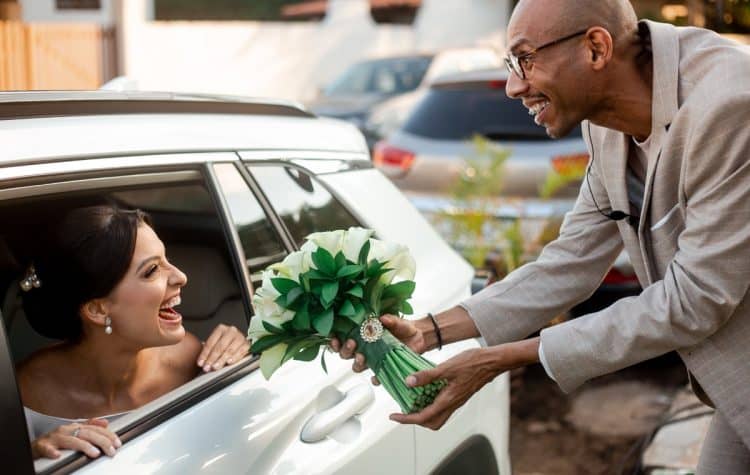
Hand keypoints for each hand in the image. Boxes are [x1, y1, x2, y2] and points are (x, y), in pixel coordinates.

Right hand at [31, 418, 120, 459]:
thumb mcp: (74, 432)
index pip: (95, 429)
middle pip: (87, 433)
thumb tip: (105, 423)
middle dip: (101, 441)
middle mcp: (66, 430)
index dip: (108, 435)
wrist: (34, 445)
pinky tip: (58, 455)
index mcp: (74, 427)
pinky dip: (53, 452)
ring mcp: (54, 438)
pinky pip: (47, 448)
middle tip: (111, 450)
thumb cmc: (56, 440)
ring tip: (94, 453)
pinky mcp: (42, 446)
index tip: (117, 443)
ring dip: (84, 446)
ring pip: (71, 440)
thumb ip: (89, 427)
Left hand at [197, 324, 249, 371]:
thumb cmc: (224, 343)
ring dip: (221, 360)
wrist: (237, 342)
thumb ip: (208, 351)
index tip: (201, 363)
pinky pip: (241, 352)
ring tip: (216, 366)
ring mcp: (240, 337)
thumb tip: (202, 362)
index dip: (205, 354)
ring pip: (230, 350)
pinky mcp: (247, 344)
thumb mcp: (215, 344)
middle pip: (220, 346)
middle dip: (212, 358)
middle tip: (207, 367)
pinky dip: (234, 357)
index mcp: (221, 329)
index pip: (211, 342)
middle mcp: (231, 331)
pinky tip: (229, 362)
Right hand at [330, 314, 425, 373]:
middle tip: (352, 343)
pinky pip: (376, 377)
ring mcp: (373, 359)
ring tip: (362, 357)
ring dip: (356, 363)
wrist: (418, 337)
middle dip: (345, 350)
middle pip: (346, 354)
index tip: (335, 338)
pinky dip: (375, 379)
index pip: (343, 339)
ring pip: (357, 366)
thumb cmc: (403, 327)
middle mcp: (365, 348)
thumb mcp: (397, 321)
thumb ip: (390, 320)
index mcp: (363, 335)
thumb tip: (382, 319)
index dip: (335, 341)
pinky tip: (376, 377)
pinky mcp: (383, 369)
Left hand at [390, 339, 539, 429]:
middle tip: (402, 411)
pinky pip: (443, 406)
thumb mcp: (447, 367)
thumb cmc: (474, 362)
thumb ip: (427, 376)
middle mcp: (453, 404)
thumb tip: (409, 382)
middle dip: (415, 420)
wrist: (493, 361)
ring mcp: (457, 400)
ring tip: (412, 402)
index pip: (423, 417)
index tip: (394, 416)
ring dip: (423, 413)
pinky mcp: (459, 395)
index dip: (406, 419)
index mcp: (448, 400)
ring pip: (438, 416)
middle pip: (432, 422)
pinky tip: (426, 390)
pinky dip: (431, 404)